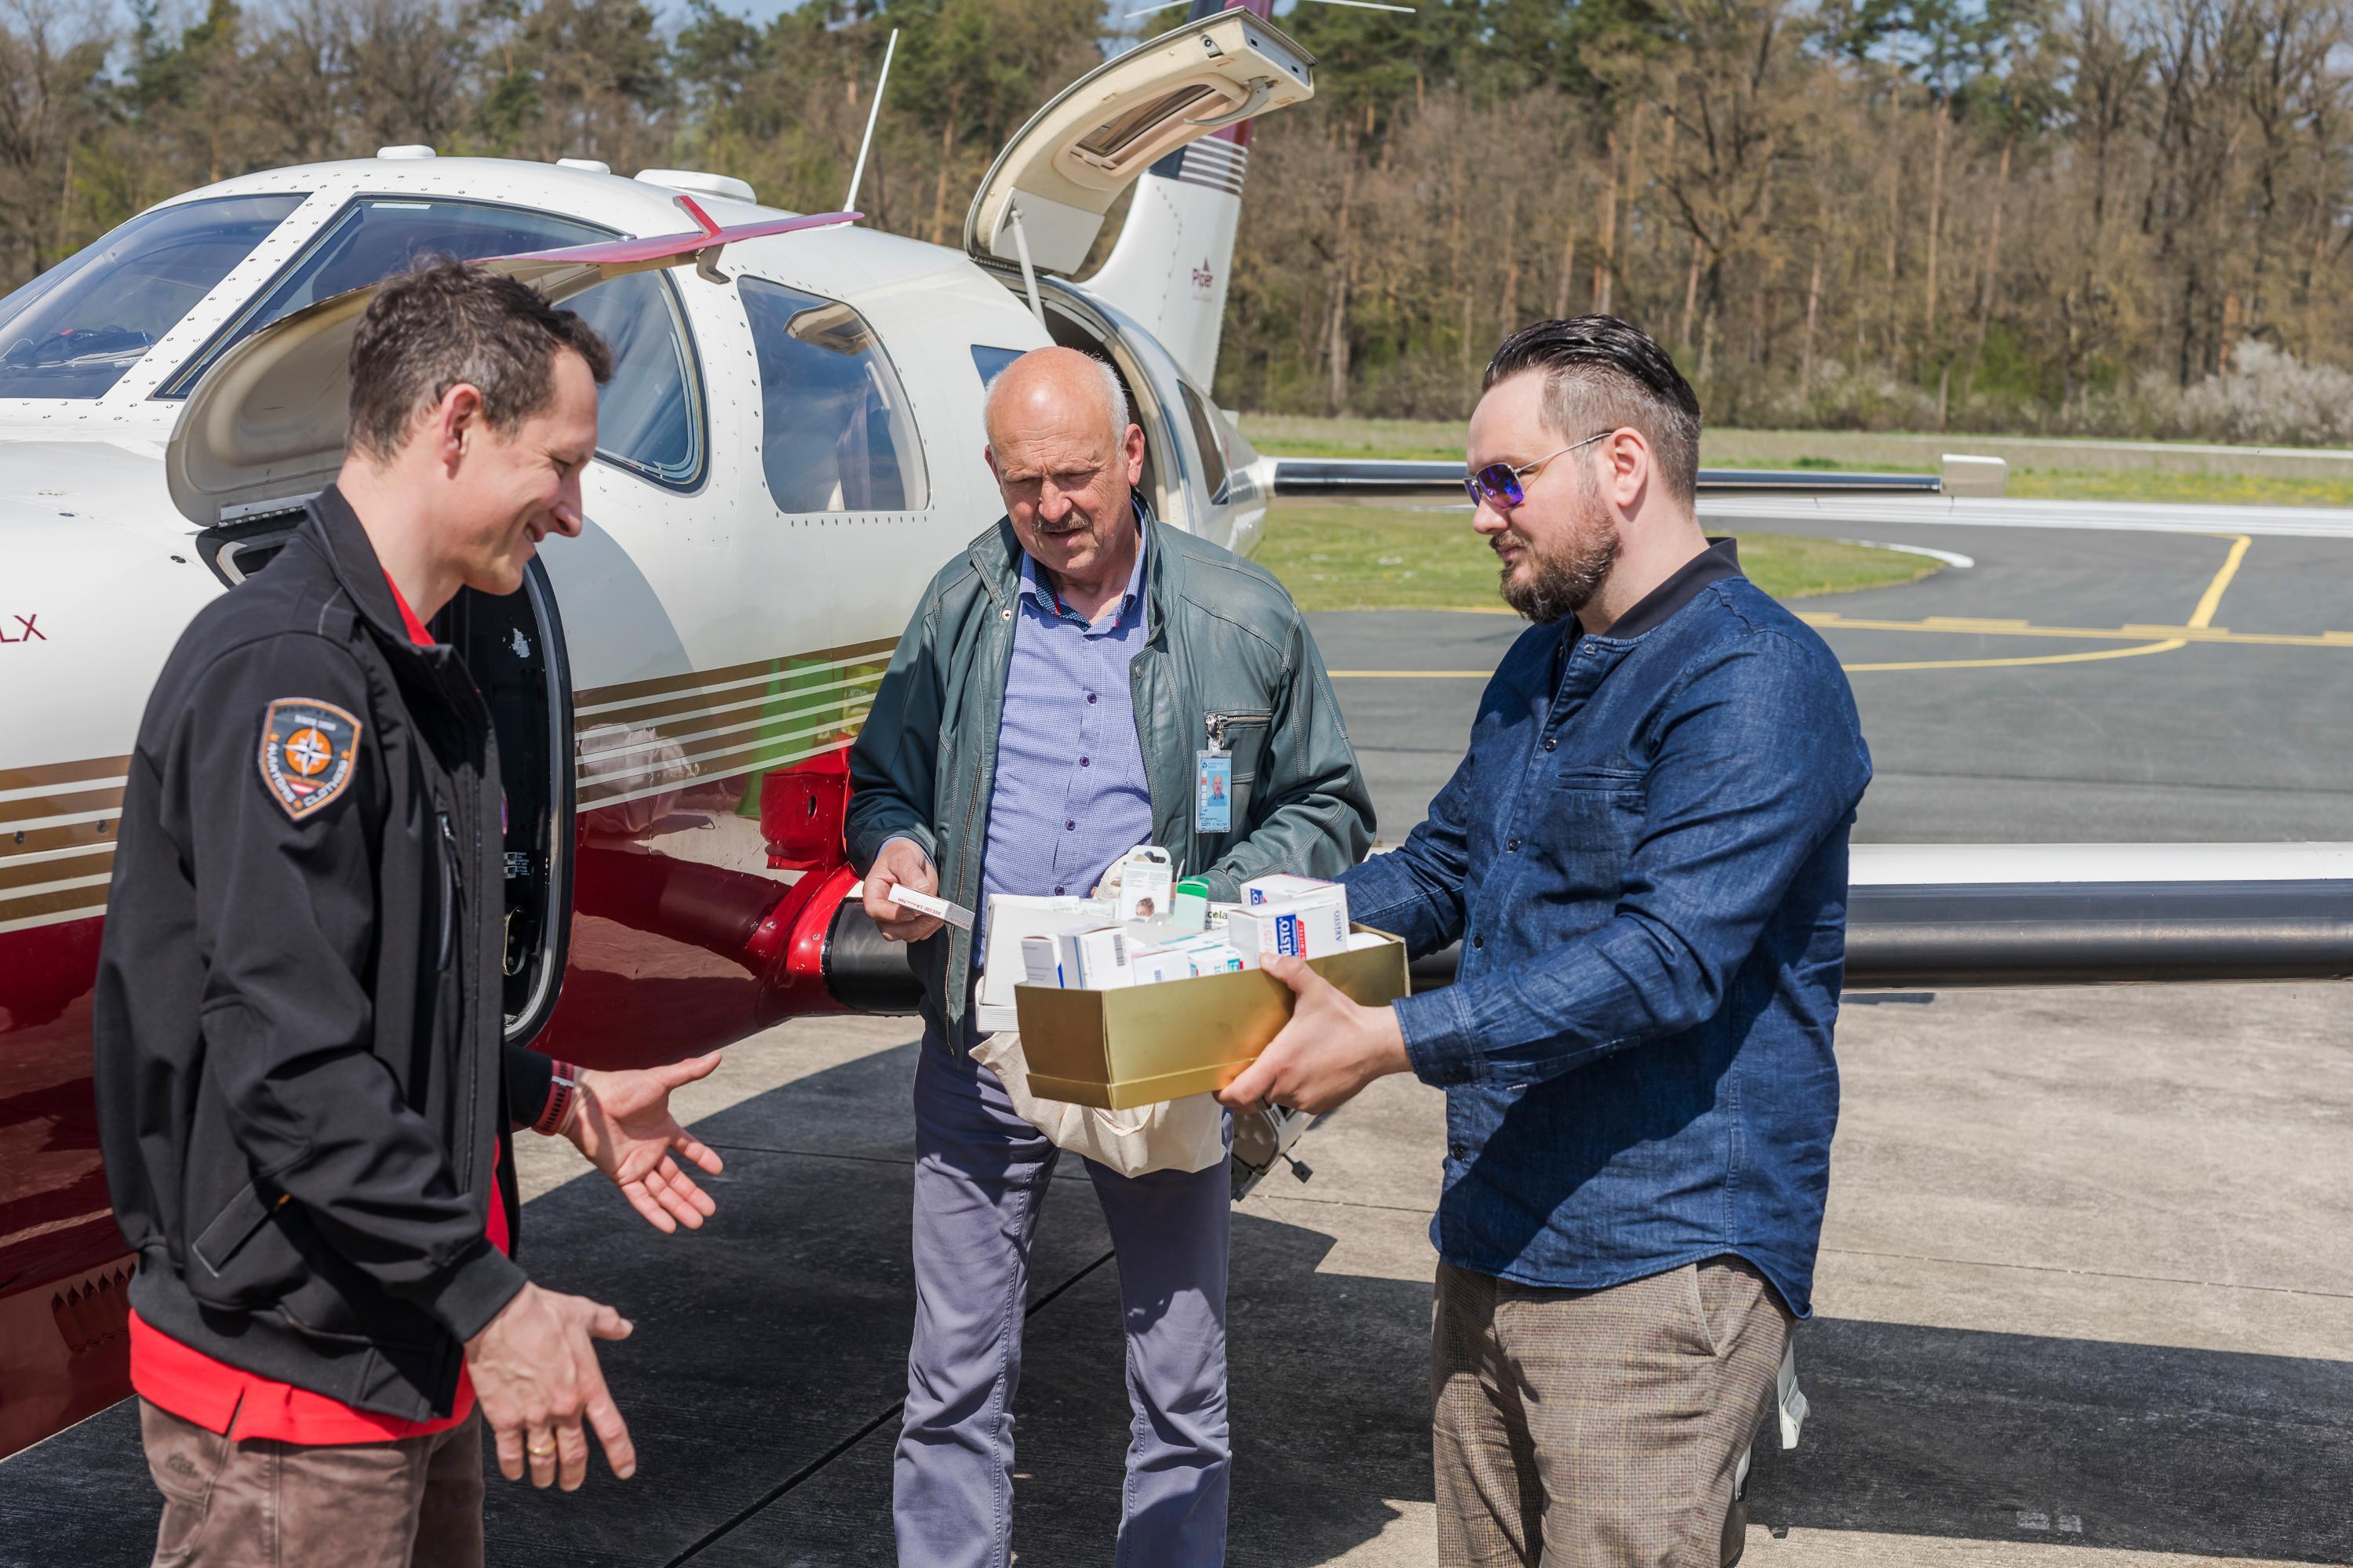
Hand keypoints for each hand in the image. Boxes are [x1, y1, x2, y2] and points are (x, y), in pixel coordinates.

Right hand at [466, 1281, 634, 1489]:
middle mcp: (564, 1407)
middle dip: (574, 1475)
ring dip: (544, 1475)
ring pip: (543, 1460)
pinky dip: (515, 1468)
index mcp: (587, 1385)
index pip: (611, 1428)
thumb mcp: (583, 1313)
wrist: (499, 1315)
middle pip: (574, 1455)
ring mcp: (533, 1416)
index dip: (620, 1454)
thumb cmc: (542, 1312)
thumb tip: (626, 1327)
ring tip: (544, 1481)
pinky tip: (516, 1473)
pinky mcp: (503, 1418)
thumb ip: (607, 1323)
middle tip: (572, 1483)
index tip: (625, 1471)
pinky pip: (511, 1454)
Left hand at [569, 1055, 725, 1233]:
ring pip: (662, 1192)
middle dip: (694, 1195)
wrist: (587, 1103)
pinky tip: (670, 1226)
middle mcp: (651, 1150)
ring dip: (679, 1207)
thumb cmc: (621, 1087)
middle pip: (677, 1178)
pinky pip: (641, 1199)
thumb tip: (717, 1056)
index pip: (688, 1148)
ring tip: (698, 1222)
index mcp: (663, 1129)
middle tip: (711, 1211)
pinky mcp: (622, 1175)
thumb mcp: (660, 1080)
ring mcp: (637, 1164)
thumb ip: (688, 1072)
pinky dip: (654, 1213)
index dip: (703, 1158)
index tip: (719, 1169)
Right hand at [864, 837, 942, 942]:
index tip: (911, 910)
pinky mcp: (911, 920)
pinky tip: (940, 915)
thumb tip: (922, 890)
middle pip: (891, 931)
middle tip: (932, 914)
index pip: (876, 910)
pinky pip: (920, 933)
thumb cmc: (900, 856)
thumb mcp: (904, 856)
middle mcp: (883, 909)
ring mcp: (896, 918)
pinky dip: (931, 928)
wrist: (909, 859)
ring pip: (907, 935)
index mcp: (874, 892)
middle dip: (913, 926)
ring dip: (925, 928)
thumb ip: (911, 871)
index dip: (893, 914)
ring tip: (940, 914)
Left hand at [1216, 955, 1412, 1116]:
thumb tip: (1266, 958)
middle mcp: (1288, 1086)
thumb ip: (1289, 971)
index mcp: (1279, 1063)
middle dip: (1254, 1082)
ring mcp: (1305, 1099)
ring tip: (1289, 1061)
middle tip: (1256, 1064)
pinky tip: (1307, 1069)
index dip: (1224, 1094)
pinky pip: (1297, 1102)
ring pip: (1277, 1098)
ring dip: (1277, 1084)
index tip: (1219, 1087)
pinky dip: (1297, 1090)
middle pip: (1256, 1094)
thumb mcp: (1315, 990)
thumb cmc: (1346, 1022)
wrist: (1378, 1044)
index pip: (1239, 1094)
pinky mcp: (1320, 1106)